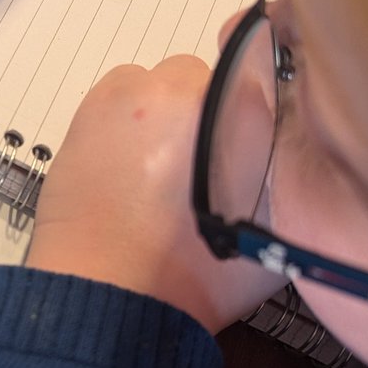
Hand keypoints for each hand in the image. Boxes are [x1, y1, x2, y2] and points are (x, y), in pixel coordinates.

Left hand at [26, 57, 285, 335]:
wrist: (110, 292)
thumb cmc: (195, 275)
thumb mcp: (273, 229)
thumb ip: (283, 173)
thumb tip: (273, 149)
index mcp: (236, 107)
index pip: (252, 75)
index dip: (244, 115)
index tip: (235, 147)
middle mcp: (181, 87)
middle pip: (199, 78)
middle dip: (199, 112)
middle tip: (193, 165)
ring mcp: (126, 95)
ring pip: (153, 85)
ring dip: (156, 113)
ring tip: (153, 169)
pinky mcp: (84, 113)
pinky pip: (114, 100)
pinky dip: (120, 124)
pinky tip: (123, 169)